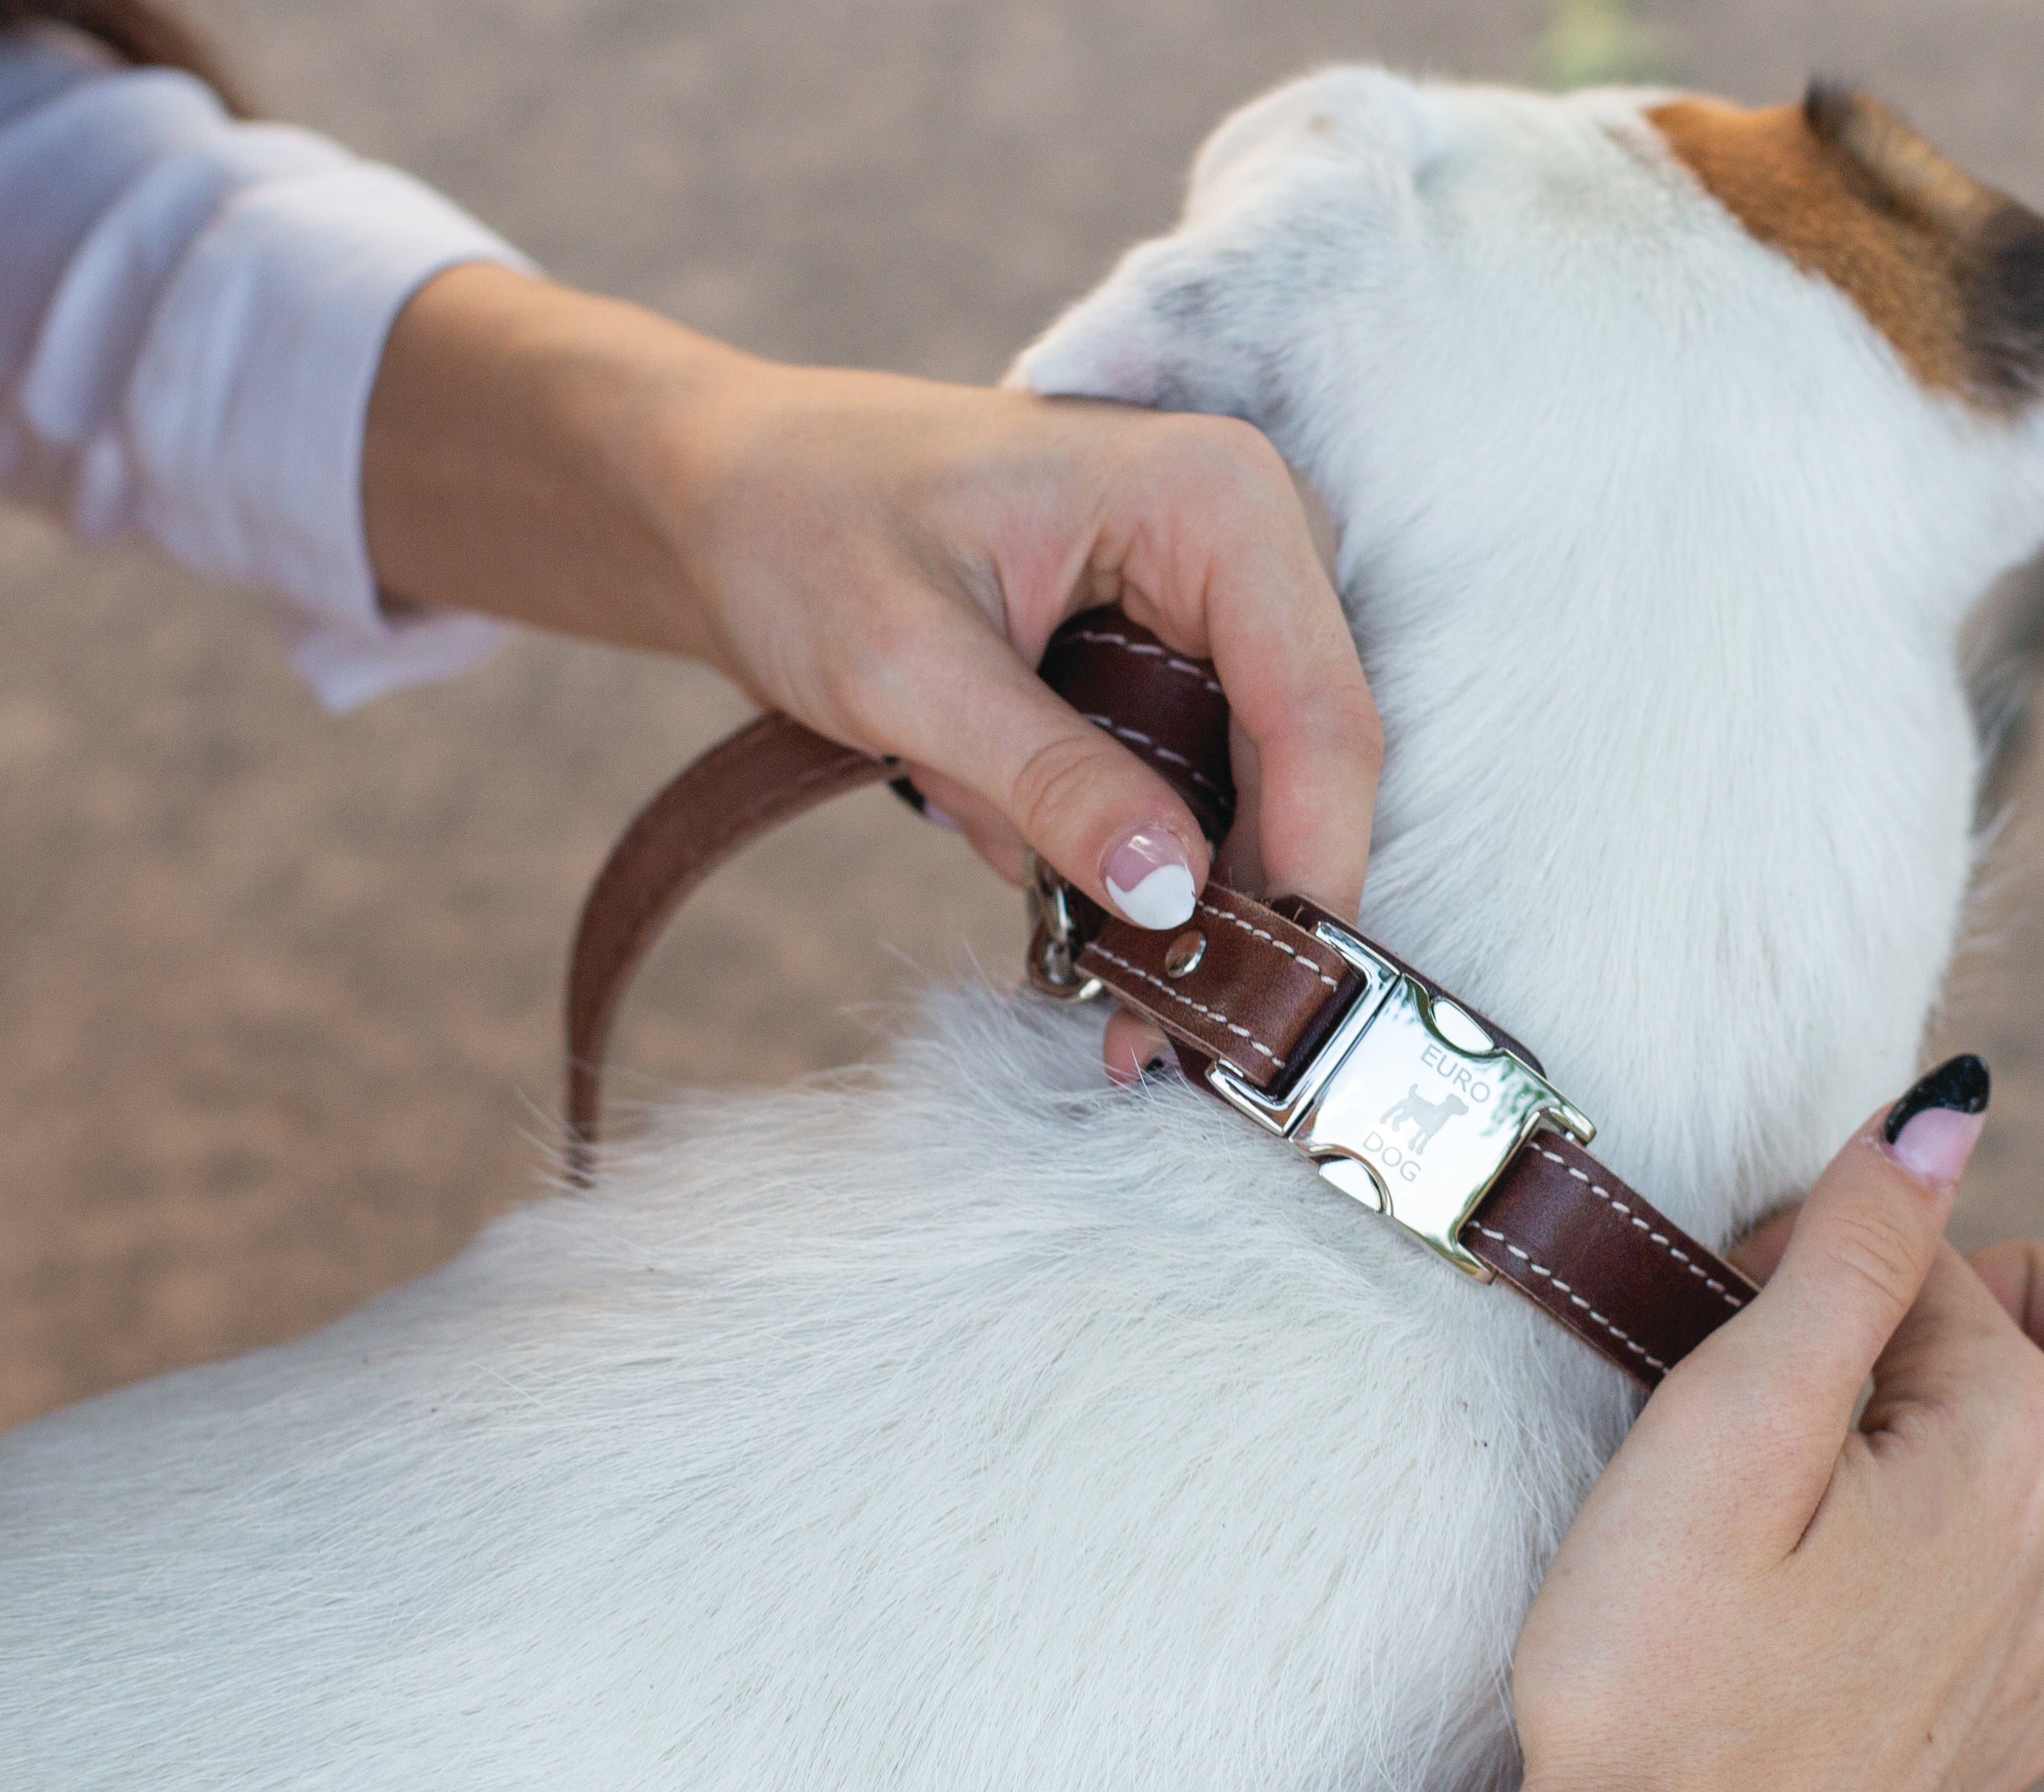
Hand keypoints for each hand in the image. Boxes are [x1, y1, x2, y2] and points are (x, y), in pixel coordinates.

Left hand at [363, 266, 1379, 1077]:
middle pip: (1305, 768)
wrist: (723, 496)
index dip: (1310, 868)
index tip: (1268, 1005)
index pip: (1320, 716)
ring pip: (1254, 797)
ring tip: (1099, 1007)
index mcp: (1218, 499)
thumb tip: (1169, 895)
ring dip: (1174, 902)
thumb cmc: (799, 527)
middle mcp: (1252, 543)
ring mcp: (1220, 606)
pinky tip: (1066, 923)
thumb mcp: (907, 664)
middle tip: (1156, 1043)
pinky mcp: (1175, 662)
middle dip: (1239, 909)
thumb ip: (1049, 778)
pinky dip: (1131, 867)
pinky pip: (1194, 791)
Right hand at [1111, 1068, 2043, 1791]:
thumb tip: (1951, 1111)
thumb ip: (1855, 1257)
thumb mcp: (1731, 1426)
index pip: (1952, 1266)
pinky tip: (1952, 1569)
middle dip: (2028, 1287)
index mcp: (2019, 1457)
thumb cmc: (1663, 1684)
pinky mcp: (2013, 1750)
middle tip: (1881, 1321)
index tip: (1728, 1284)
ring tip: (1943, 1425)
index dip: (1830, 1241)